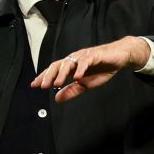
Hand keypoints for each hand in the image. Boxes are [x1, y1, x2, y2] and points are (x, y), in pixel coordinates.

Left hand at [31, 36, 149, 102]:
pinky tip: (77, 77)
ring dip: (62, 73)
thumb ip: (71, 91)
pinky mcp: (94, 55)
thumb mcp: (85, 84)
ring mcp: (83, 56)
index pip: (53, 70)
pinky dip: (80, 69)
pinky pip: (85, 61)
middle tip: (42, 86)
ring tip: (57, 83)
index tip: (34, 85)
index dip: (43, 77)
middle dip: (49, 75)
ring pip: (69, 62)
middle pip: (57, 65)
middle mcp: (74, 59)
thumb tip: (56, 98)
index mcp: (70, 66)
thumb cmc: (101, 69)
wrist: (118, 58)